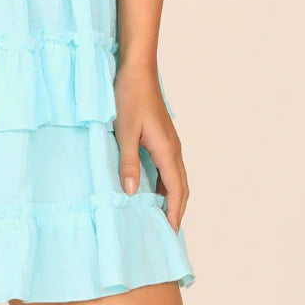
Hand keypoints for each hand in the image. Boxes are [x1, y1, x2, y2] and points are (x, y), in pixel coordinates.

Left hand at [111, 60, 188, 233]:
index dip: (175, 214)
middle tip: (166, 233)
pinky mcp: (161, 138)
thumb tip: (132, 193)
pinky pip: (167, 168)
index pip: (177, 191)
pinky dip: (164, 184)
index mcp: (167, 150)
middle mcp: (173, 149)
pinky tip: (150, 190)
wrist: (137, 70)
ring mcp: (169, 143)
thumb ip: (128, 162)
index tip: (170, 235)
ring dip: (171, 198)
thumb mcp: (124, 130)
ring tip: (159, 218)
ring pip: (175, 178)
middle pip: (180, 188)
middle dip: (176, 211)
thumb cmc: (130, 96)